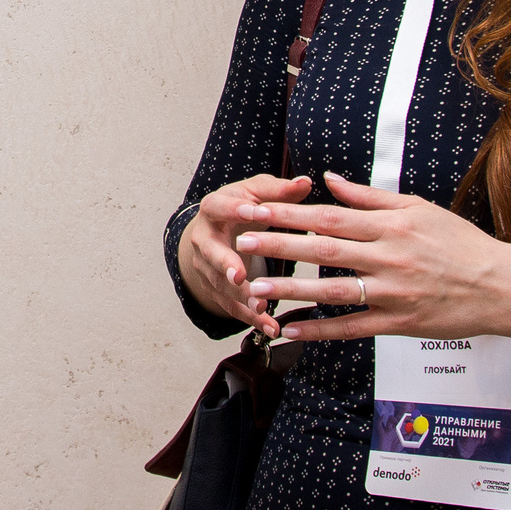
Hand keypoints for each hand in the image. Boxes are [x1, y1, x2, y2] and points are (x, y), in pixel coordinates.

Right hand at [178, 174, 312, 334]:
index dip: (235, 209)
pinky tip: (271, 327)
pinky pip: (232, 307)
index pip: (220, 207)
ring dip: (242, 297)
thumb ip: (279, 190)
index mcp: (215, 209)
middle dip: (225, 265)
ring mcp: (207, 267)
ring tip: (262, 307)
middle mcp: (204, 239)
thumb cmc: (240, 207)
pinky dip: (251, 318)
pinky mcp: (216, 289)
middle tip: (241, 275)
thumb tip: (306, 182)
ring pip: (221, 285)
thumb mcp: (256, 193)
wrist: (213, 232)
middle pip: (211, 252)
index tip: (256, 212)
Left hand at [231, 171, 510, 340]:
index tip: (257, 208)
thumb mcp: (418, 208)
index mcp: (391, 225)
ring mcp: (392, 293)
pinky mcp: (399, 323)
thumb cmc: (460, 243)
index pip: (329, 216)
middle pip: (324, 249)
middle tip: (242, 239)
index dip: (289, 212)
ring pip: (333, 290)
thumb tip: (329, 181)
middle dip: (279, 244)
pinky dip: (320, 329)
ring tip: (255, 286)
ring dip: (291, 289)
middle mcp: (388, 257)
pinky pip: (352, 328)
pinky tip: (291, 329)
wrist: (501, 286)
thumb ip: (370, 197)